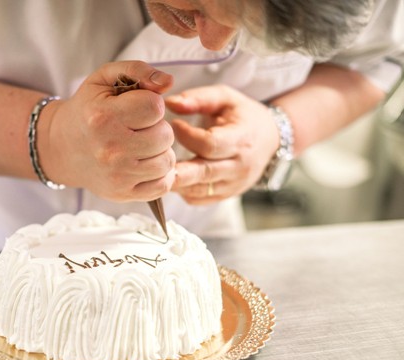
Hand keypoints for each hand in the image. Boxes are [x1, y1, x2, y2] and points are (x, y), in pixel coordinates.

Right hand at [40, 61, 175, 201]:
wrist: (62, 147)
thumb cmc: (88, 109)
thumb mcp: (105, 79)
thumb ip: (138, 70)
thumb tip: (168, 82)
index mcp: (103, 117)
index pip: (155, 107)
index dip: (151, 104)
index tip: (137, 107)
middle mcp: (110, 149)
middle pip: (165, 135)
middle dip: (157, 127)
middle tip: (139, 127)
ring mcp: (116, 175)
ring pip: (167, 161)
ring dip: (160, 151)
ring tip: (142, 144)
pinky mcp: (122, 194)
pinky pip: (163, 185)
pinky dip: (160, 174)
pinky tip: (145, 163)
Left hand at [165, 85, 279, 204]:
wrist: (270, 139)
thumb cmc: (243, 115)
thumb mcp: (225, 98)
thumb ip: (198, 98)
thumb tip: (169, 103)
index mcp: (242, 139)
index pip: (210, 144)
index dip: (187, 136)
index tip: (172, 125)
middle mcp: (240, 166)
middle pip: (203, 173)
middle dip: (176, 171)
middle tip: (152, 164)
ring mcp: (234, 184)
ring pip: (199, 190)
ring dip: (176, 182)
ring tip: (156, 170)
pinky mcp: (226, 195)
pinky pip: (200, 199)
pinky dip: (183, 191)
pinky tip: (172, 178)